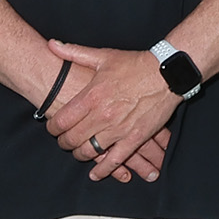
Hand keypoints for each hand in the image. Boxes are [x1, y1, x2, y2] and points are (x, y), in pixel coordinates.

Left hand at [41, 41, 179, 179]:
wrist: (166, 73)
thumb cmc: (134, 64)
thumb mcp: (103, 56)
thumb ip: (75, 53)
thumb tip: (52, 45)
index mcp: (92, 95)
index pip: (62, 120)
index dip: (52, 127)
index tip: (52, 128)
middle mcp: (102, 115)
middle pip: (72, 138)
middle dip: (63, 143)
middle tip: (63, 142)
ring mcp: (119, 129)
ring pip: (90, 151)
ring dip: (80, 154)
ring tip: (78, 152)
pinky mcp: (135, 138)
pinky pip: (115, 160)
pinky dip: (103, 170)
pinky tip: (95, 174)